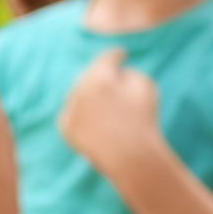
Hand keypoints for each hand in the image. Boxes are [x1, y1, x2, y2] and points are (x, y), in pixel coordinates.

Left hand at [59, 49, 163, 179]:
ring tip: (109, 107)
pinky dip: (84, 114)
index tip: (122, 54)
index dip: (116, 55)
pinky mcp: (66, 128)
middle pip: (90, 75)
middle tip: (114, 79)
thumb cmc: (143, 121)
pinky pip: (74, 113)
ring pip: (79, 93)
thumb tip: (116, 72)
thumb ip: (129, 72)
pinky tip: (99, 123)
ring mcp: (71, 109)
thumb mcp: (146, 86)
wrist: (131, 158)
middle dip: (102, 76)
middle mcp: (81, 90)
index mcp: (100, 78)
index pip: (107, 58)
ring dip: (91, 94)